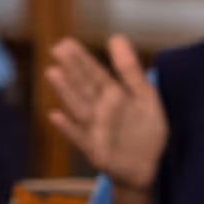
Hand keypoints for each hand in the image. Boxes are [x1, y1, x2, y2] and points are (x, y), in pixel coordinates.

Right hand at [45, 36, 166, 190]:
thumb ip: (130, 70)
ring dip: (66, 92)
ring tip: (53, 73)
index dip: (81, 59)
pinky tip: (55, 116)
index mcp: (113, 95)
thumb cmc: (147, 130)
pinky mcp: (94, 150)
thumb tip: (116, 37)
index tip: (66, 43)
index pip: (94, 73)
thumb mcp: (145, 95)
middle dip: (71, 69)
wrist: (149, 166)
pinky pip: (79, 137)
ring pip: (79, 107)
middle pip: (84, 86)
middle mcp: (100, 109)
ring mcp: (95, 129)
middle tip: (57, 50)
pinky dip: (68, 128)